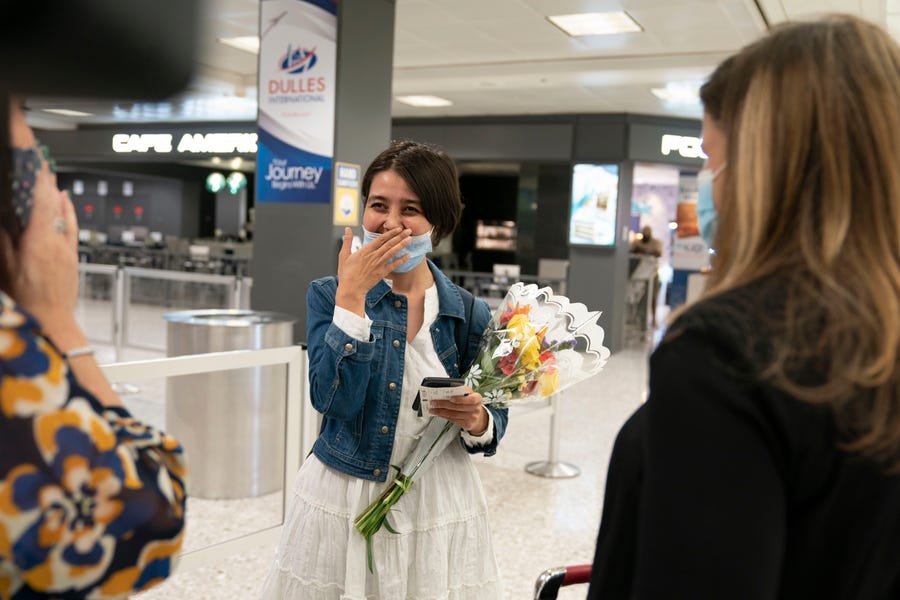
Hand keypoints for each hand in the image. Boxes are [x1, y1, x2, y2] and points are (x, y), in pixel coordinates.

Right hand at [12, 158, 80, 337]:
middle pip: (53, 203)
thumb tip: (5, 219)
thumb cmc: (27, 300)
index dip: (39, 179)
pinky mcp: (73, 256)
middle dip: (45, 181)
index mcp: (40, 242)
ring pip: (63, 212)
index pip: (41, 201)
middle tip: (39, 160)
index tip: (35, 161)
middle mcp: (57, 242)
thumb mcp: (6, 268)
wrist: (52, 321)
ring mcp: (67, 249)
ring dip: (55, 191)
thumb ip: (4, 241)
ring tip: (48, 173)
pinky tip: (64, 199)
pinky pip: (72, 226)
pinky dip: (68, 209)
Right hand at [335, 226, 409, 313]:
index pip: (380, 239)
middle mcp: (373, 256)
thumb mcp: (344, 255)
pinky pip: (393, 266)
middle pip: (389, 244)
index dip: (390, 233)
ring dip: (401, 245)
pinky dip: (401, 260)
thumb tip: (347, 229)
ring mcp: (378, 265)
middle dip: (399, 236)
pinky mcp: (381, 273)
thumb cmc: (346, 273)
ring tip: (410, 239)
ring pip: (392, 253)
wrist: (351, 289)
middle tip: (408, 230)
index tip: (398, 228)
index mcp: (365, 251)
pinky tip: (408, 255)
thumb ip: (347, 241)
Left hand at [428, 387, 489, 434]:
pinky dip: (444, 416)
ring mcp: (472, 418)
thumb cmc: (470, 402)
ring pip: (453, 414)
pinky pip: (453, 420)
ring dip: (441, 411)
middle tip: (434, 402)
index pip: (470, 399)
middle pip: (458, 407)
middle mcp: (476, 409)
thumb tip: (445, 388)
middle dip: (443, 404)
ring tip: (432, 409)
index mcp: (477, 398)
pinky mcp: (467, 424)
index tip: (450, 398)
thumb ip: (461, 391)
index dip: (460, 399)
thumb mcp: (469, 395)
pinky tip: (438, 413)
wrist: (478, 416)